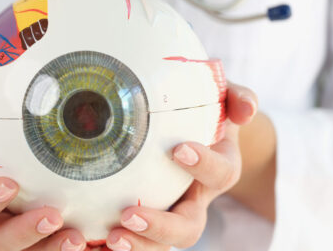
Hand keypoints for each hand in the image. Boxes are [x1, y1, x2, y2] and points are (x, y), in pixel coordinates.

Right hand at [0, 96, 87, 250]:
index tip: (9, 184)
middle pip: (1, 240)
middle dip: (26, 233)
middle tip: (53, 216)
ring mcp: (18, 217)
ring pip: (32, 248)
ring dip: (53, 247)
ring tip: (78, 237)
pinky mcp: (44, 214)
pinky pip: (57, 237)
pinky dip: (76, 242)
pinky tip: (98, 236)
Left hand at [103, 83, 257, 250]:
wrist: (196, 131)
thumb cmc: (207, 111)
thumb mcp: (226, 98)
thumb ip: (238, 97)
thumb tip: (246, 109)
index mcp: (219, 170)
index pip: (219, 174)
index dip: (203, 165)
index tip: (179, 150)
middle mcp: (196, 200)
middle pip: (188, 229)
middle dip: (160, 227)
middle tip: (128, 214)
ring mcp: (170, 214)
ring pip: (160, 244)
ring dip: (137, 245)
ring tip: (110, 238)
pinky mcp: (144, 219)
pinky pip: (134, 241)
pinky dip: (110, 248)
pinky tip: (86, 244)